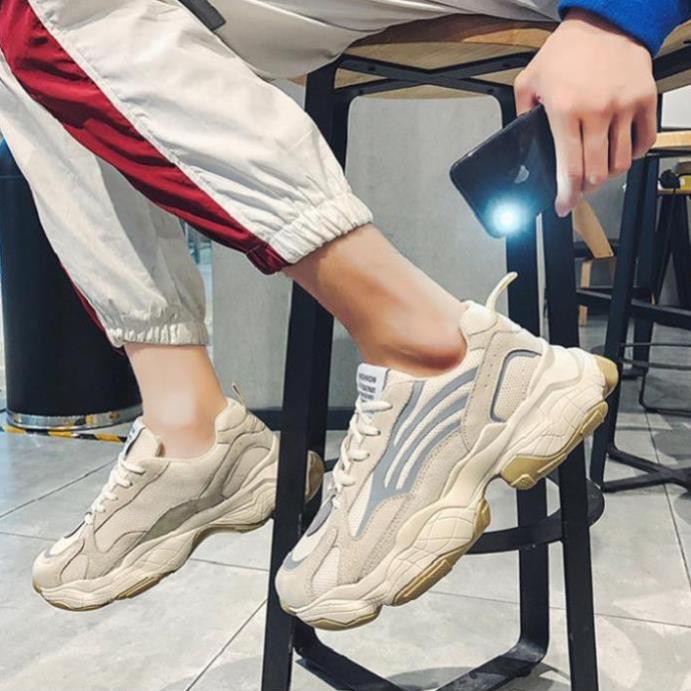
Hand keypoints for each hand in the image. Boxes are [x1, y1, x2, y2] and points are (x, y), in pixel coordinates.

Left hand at [515, 9, 657, 216]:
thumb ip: (522, 112)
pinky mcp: (645, 99)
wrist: (606, 21)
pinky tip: (620, 153)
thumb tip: (522, 138)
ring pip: (620, 162)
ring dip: (607, 175)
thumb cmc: (567, 50)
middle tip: (578, 190)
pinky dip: (632, 154)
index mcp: (565, 111)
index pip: (568, 168)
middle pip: (595, 173)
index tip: (563, 207)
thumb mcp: (530, 79)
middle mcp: (596, 112)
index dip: (566, 196)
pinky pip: (644, 141)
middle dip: (584, 189)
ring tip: (597, 171)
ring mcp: (624, 106)